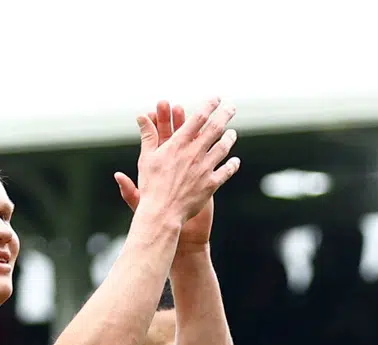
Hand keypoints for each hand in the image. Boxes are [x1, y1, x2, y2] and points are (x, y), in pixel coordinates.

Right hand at [119, 97, 238, 230]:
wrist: (162, 213)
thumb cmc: (151, 186)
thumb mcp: (147, 158)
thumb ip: (148, 136)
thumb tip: (141, 116)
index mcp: (179, 144)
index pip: (198, 118)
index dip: (208, 105)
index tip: (215, 98)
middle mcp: (194, 153)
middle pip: (215, 129)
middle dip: (225, 114)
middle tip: (232, 106)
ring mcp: (205, 169)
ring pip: (223, 148)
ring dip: (230, 139)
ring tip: (233, 133)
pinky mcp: (211, 184)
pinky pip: (226, 172)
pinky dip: (232, 165)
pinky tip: (235, 161)